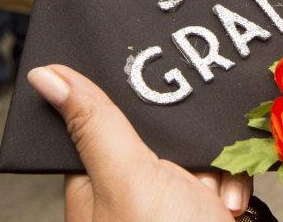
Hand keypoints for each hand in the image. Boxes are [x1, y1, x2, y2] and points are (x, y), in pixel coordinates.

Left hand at [27, 65, 250, 220]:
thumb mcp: (127, 178)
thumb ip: (96, 124)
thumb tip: (49, 75)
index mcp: (95, 180)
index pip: (106, 118)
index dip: (136, 105)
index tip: (161, 95)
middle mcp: (130, 190)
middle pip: (164, 132)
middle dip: (191, 144)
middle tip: (192, 168)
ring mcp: (169, 201)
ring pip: (201, 150)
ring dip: (218, 168)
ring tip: (212, 199)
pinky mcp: (202, 208)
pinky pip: (224, 175)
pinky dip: (233, 187)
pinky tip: (227, 208)